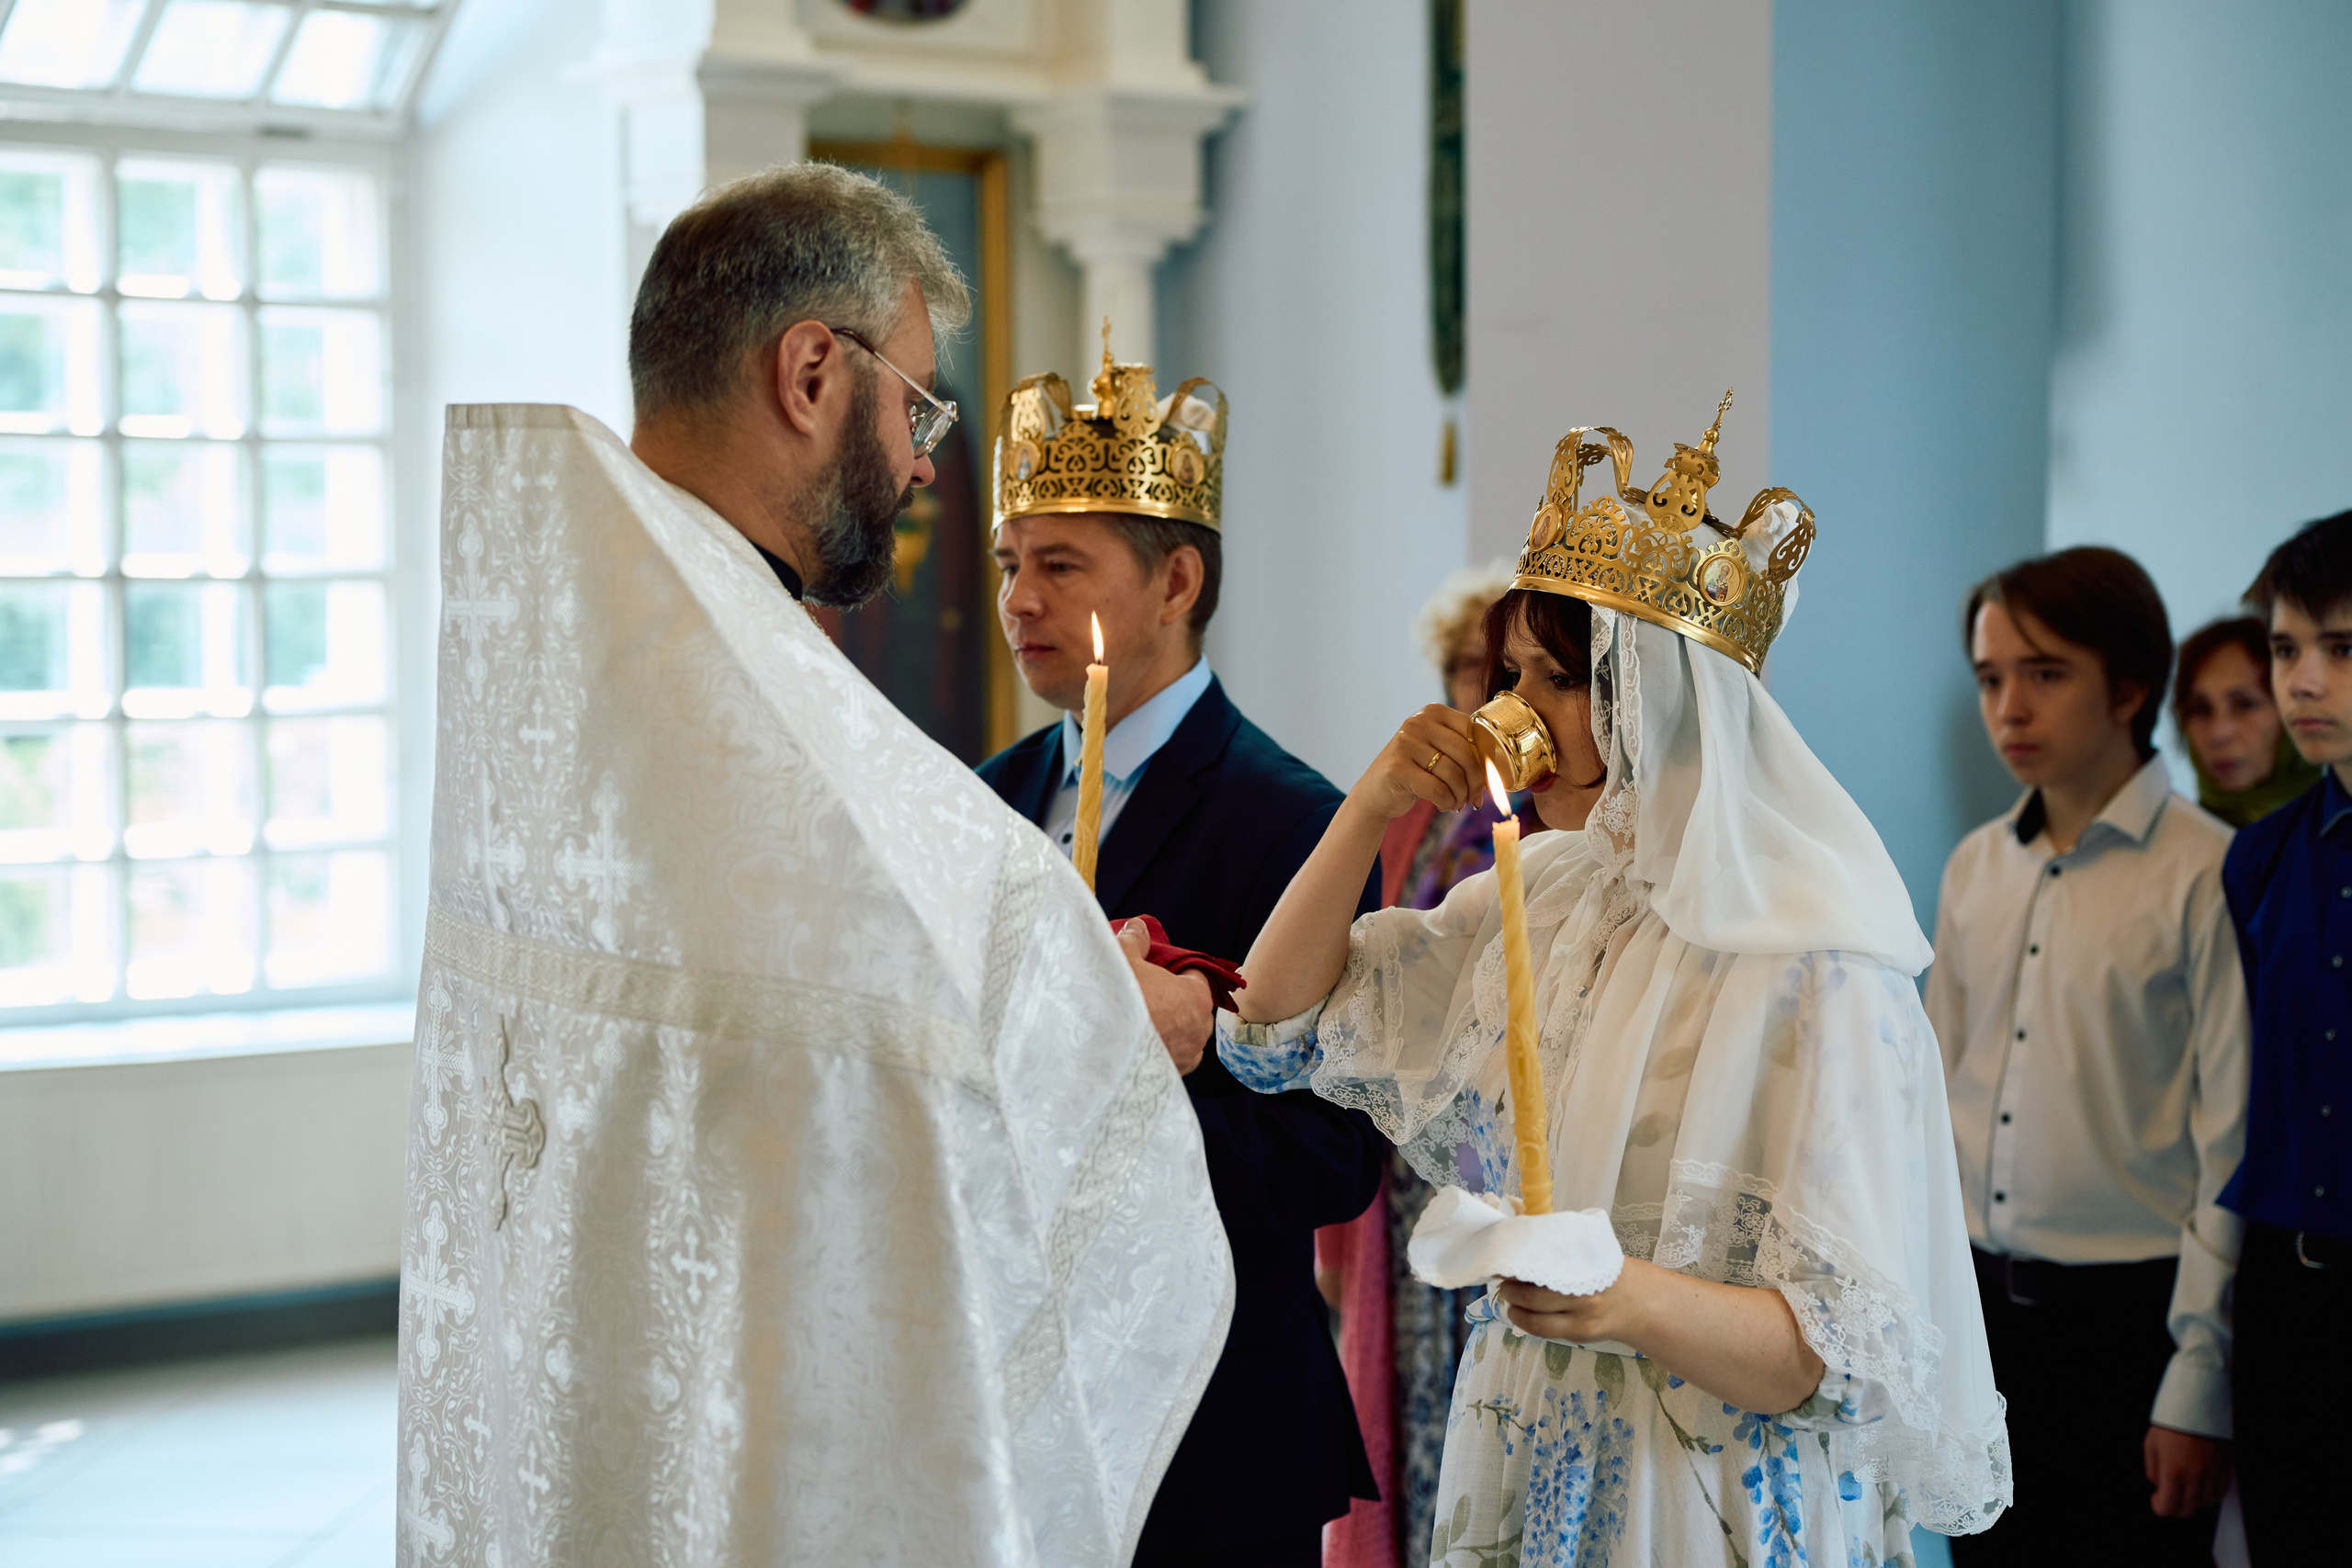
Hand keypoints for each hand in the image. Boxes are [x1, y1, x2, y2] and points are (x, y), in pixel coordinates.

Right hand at [1119, 919, 1212, 1074]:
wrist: (1096, 1049)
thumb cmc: (1117, 998)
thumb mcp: (1123, 956)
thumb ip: (1134, 939)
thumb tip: (1138, 927)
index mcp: (1197, 997)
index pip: (1196, 975)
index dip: (1176, 970)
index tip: (1156, 969)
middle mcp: (1199, 1029)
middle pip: (1191, 1006)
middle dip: (1173, 999)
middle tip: (1145, 994)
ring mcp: (1187, 1056)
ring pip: (1184, 1035)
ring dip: (1169, 1028)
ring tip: (1139, 1022)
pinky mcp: (1171, 1076)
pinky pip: (1173, 1058)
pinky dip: (1160, 1051)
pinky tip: (1138, 1045)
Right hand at [1350, 705, 1484, 820]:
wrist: (1377, 792)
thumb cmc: (1417, 772)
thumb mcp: (1438, 751)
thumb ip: (1463, 749)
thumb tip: (1499, 770)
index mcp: (1433, 712)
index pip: (1473, 731)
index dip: (1486, 759)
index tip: (1488, 780)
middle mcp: (1417, 722)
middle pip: (1465, 754)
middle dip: (1477, 782)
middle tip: (1475, 798)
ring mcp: (1404, 743)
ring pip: (1453, 774)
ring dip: (1461, 795)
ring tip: (1458, 803)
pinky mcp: (1397, 768)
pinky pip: (1438, 789)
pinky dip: (1448, 802)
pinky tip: (1445, 805)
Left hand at [1498, 1260, 1653, 1345]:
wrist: (1638, 1303)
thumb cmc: (1607, 1270)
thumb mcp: (1588, 1251)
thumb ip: (1559, 1248)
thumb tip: (1520, 1240)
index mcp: (1584, 1267)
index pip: (1542, 1266)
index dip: (1517, 1265)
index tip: (1503, 1259)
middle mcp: (1583, 1294)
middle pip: (1534, 1297)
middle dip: (1511, 1289)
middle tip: (1503, 1280)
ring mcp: (1582, 1319)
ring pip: (1536, 1320)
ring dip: (1515, 1309)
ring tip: (1508, 1299)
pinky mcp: (1580, 1336)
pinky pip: (1545, 1332)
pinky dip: (1527, 1323)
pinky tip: (1520, 1313)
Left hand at [2144, 1425, 2229, 1516]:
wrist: (2197, 1404)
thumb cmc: (2171, 1422)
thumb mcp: (2151, 1444)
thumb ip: (2152, 1470)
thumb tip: (2157, 1486)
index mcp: (2173, 1471)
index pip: (2167, 1507)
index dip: (2159, 1507)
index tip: (2156, 1499)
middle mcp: (2195, 1477)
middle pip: (2187, 1511)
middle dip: (2175, 1507)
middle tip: (2169, 1496)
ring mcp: (2212, 1473)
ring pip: (2205, 1504)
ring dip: (2193, 1501)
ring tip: (2185, 1488)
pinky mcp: (2225, 1467)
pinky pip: (2221, 1492)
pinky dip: (2211, 1495)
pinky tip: (2202, 1486)